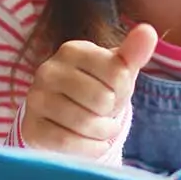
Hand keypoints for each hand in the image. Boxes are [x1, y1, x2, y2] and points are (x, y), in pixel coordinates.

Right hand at [19, 23, 158, 157]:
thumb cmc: (97, 89)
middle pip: (102, 99)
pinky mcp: (32, 127)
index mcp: (72, 50)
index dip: (123, 89)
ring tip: (100, 128)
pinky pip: (68, 143)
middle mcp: (48, 70)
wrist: (64, 120)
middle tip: (103, 112)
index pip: (117, 72)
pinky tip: (91, 143)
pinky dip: (89, 148)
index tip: (114, 90)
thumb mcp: (117, 71)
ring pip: (84, 122)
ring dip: (102, 132)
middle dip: (111, 112)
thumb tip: (148, 31)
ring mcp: (36, 99)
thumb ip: (134, 52)